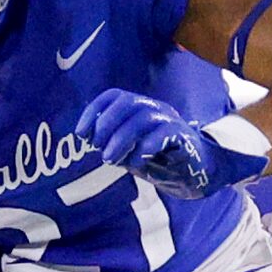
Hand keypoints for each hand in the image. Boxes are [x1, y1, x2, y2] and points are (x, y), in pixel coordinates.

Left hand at [76, 90, 269, 200]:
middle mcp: (153, 108)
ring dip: (121, 140)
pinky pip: (163, 134)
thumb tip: (88, 137)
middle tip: (99, 151)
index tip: (81, 134)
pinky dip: (145, 148)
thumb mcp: (126, 151)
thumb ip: (109, 142)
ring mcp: (170, 120)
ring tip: (111, 160)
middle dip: (106, 125)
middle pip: (127, 102)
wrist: (190, 174)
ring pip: (142, 118)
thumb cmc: (156, 160)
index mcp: (138, 108)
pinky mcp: (183, 137)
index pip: (114, 96)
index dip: (94, 112)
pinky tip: (137, 163)